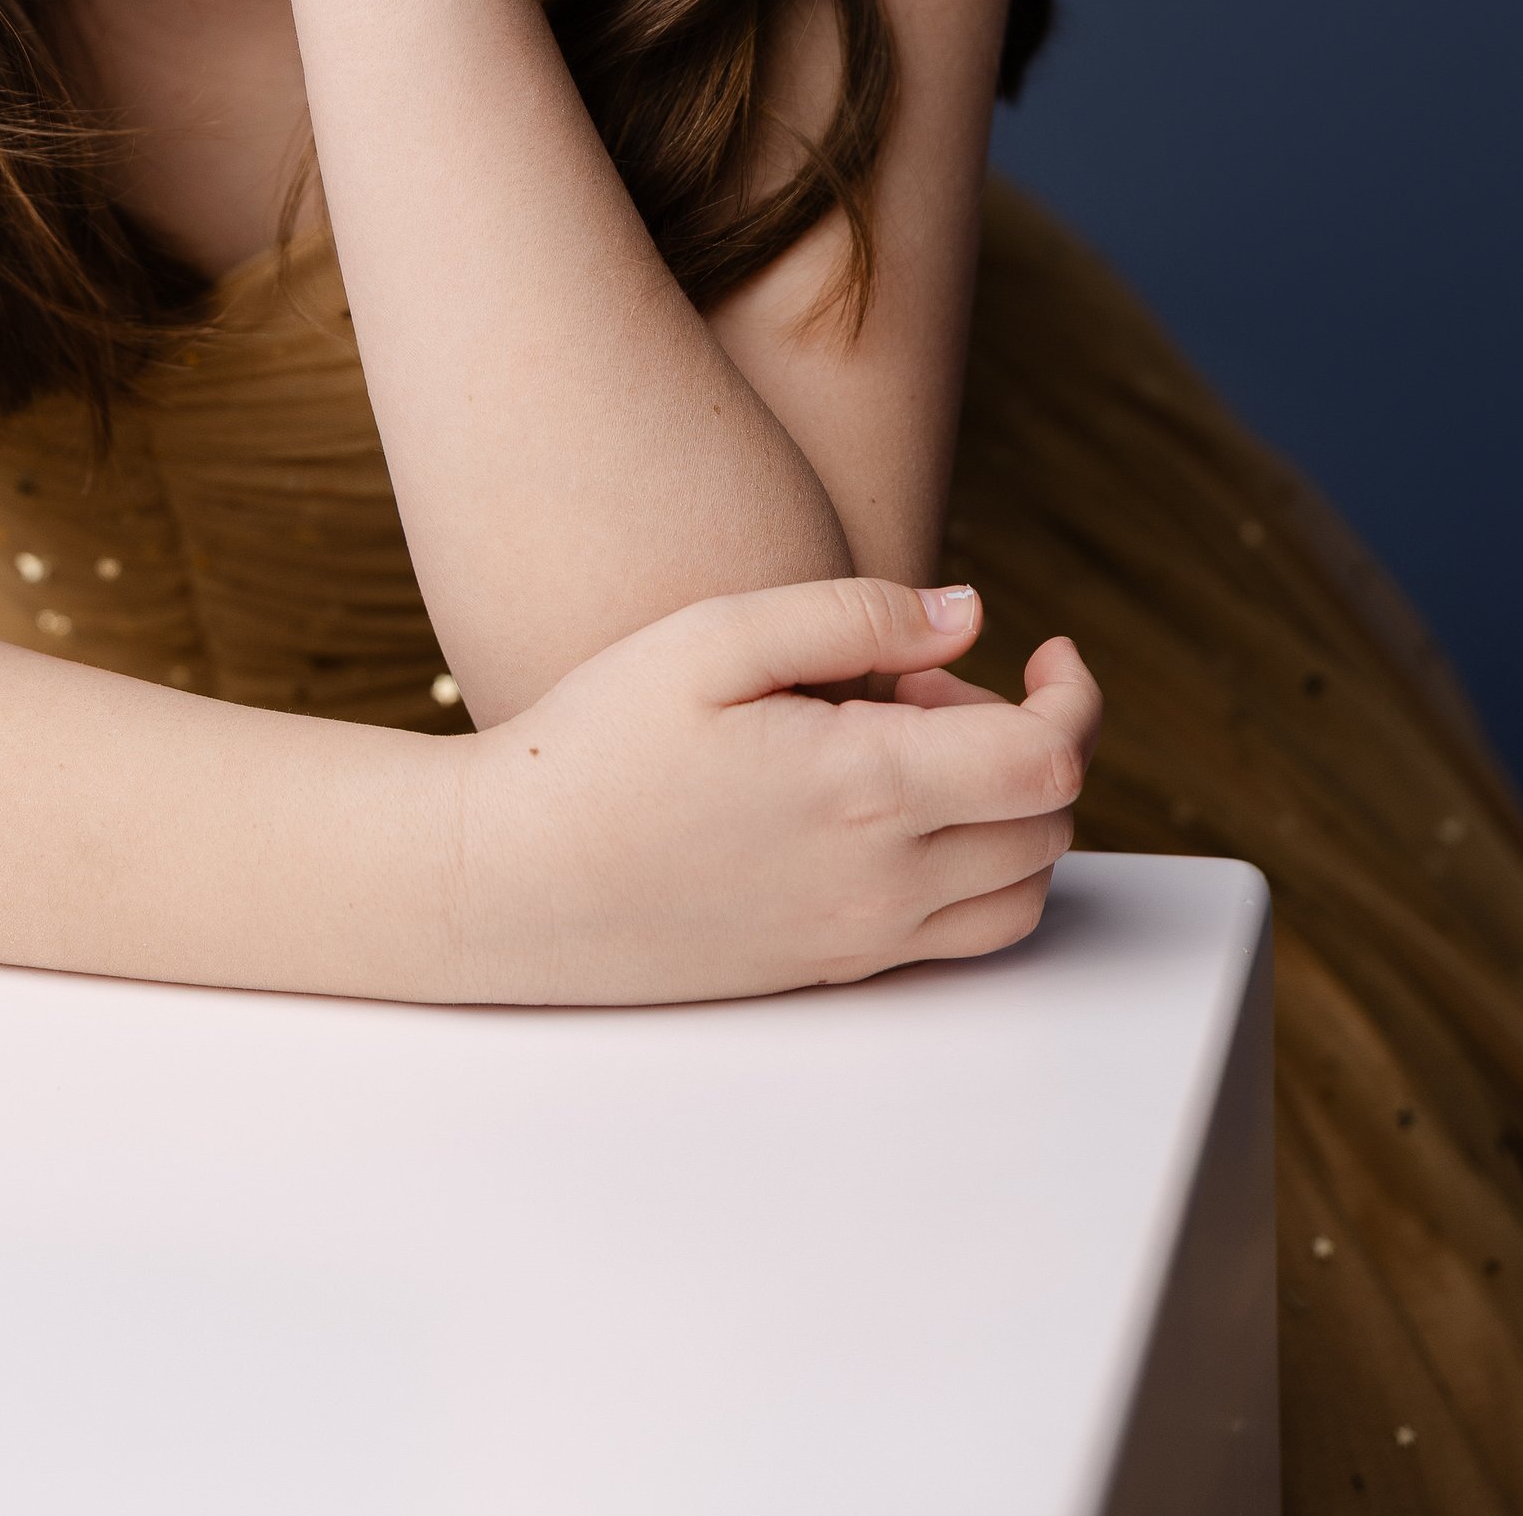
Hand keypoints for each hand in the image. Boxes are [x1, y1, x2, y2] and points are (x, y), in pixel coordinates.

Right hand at [452, 578, 1099, 1006]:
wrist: (511, 881)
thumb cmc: (597, 744)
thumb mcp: (714, 636)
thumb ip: (857, 615)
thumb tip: (968, 616)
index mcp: (865, 791)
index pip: (1050, 762)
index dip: (1077, 698)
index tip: (1046, 650)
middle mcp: (882, 885)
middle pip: (1049, 827)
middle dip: (1026, 740)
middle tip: (923, 687)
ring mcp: (859, 942)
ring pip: (1020, 895)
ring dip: (1008, 815)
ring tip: (907, 750)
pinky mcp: (829, 972)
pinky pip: (959, 938)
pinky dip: (970, 873)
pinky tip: (877, 812)